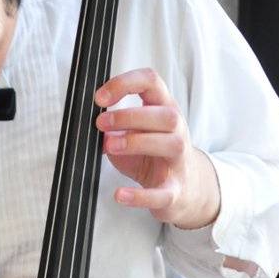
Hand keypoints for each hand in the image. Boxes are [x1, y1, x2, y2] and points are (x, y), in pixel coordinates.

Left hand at [94, 68, 220, 228]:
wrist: (183, 189)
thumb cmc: (151, 155)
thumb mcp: (130, 134)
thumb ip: (112, 128)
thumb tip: (95, 126)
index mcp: (162, 110)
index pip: (151, 82)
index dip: (125, 83)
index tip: (100, 98)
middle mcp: (176, 131)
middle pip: (166, 114)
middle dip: (130, 116)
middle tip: (100, 124)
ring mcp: (179, 160)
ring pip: (170, 143)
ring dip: (137, 142)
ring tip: (109, 147)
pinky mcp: (175, 191)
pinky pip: (162, 193)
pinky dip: (139, 195)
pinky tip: (119, 194)